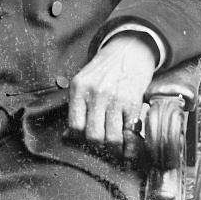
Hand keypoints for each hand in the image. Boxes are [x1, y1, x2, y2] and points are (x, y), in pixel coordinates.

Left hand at [66, 33, 156, 161]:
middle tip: (102, 146)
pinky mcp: (133, 102)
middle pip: (93, 136)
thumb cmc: (104, 71)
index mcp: (79, 88)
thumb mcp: (83, 81)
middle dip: (98, 147)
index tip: (85, 141)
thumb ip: (76, 106)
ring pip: (111, 138)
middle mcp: (95, 93)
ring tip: (115, 147)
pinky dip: (129, 141)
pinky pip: (129, 132)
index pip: (75, 126)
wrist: (129, 51)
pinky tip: (127, 139)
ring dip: (114, 148)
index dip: (80, 138)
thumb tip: (67, 137)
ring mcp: (115, 98)